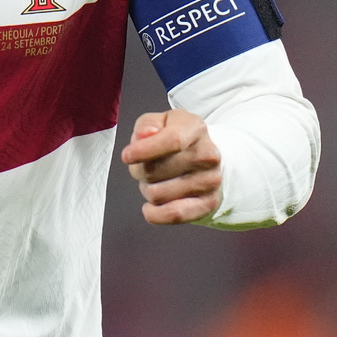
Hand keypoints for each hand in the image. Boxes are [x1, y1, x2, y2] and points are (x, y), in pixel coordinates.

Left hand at [121, 109, 220, 224]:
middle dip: (139, 170)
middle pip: (155, 170)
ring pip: (157, 194)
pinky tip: (151, 206)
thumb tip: (145, 135)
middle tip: (145, 166)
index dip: (144, 150)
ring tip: (156, 181)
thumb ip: (147, 124)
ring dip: (147, 189)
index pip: (172, 141)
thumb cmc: (175, 137)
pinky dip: (155, 214)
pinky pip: (173, 215)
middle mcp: (208, 155)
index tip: (126, 156)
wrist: (206, 158)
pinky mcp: (208, 204)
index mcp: (194, 129)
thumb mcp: (159, 121)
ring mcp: (210, 181)